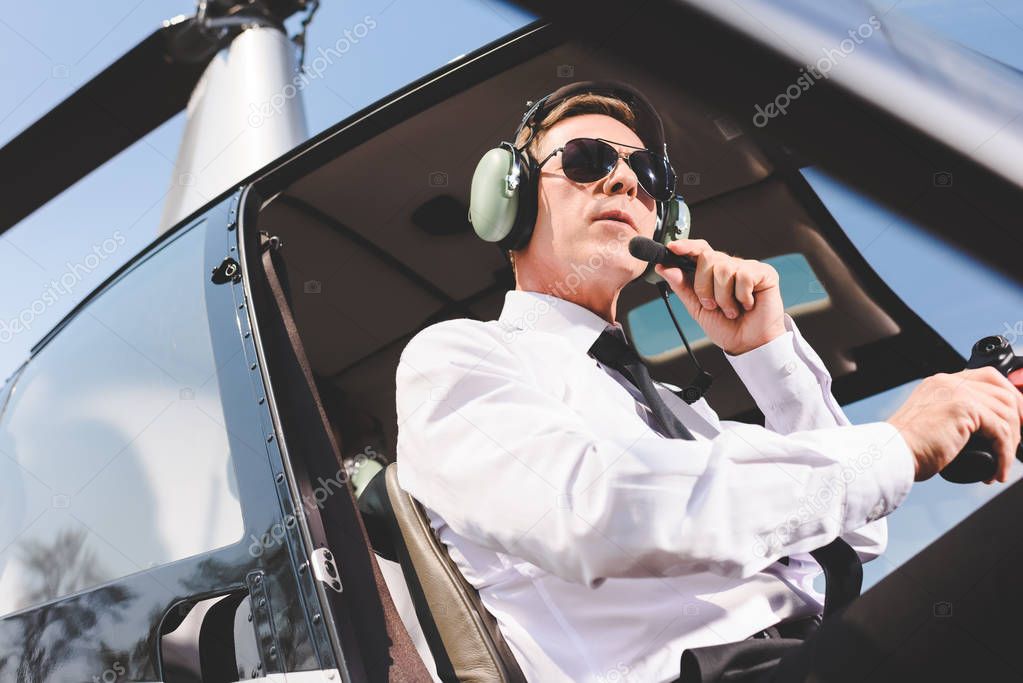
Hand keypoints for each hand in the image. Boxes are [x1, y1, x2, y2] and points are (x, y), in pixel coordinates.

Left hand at [653, 239, 785, 354]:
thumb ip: (681, 286)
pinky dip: (742, 296)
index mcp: (712, 272)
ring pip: (724, 269)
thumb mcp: (697, 308)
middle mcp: (729, 265)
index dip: (686, 246)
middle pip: (708, 258)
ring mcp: (747, 267)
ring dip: (724, 297)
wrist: (747, 344)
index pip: (699, 249)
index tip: (672, 248)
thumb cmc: (726, 326)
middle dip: (704, 286)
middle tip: (713, 306)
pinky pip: (744, 276)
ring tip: (732, 310)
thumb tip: (663, 267)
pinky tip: (747, 304)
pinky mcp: (764, 273)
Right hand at [886, 368, 1022, 482]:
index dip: (1010, 399)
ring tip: (1000, 464)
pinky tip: (996, 472)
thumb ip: (951, 417)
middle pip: (1005, 392)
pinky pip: (1001, 432)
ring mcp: (958, 392)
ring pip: (1007, 413)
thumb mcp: (932, 423)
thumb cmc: (906, 448)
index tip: (1016, 423)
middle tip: (1015, 445)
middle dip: (1019, 420)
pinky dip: (1004, 456)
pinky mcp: (965, 409)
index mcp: (942, 383)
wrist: (890, 455)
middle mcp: (950, 382)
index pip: (990, 377)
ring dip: (1011, 443)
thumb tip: (980, 434)